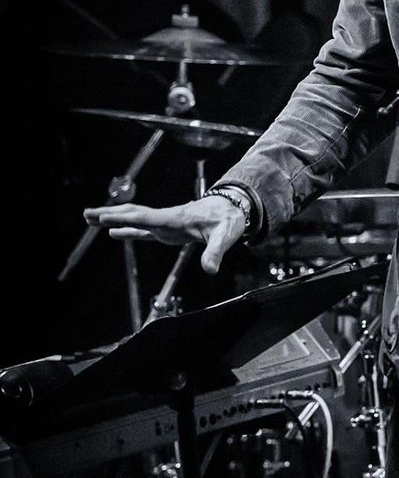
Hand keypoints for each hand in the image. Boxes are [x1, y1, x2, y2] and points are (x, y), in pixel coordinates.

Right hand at [83, 196, 246, 274]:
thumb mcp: (225, 236)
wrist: (233, 208)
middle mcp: (165, 219)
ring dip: (113, 219)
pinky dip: (126, 230)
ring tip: (89, 218)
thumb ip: (216, 252)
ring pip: (134, 220)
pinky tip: (113, 233)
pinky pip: (142, 229)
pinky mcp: (167, 229)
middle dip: (110, 214)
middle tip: (86, 214)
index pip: (146, 219)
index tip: (104, 217)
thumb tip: (210, 270)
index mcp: (175, 219)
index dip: (125, 219)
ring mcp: (164, 223)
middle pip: (133, 215)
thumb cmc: (229, 220)